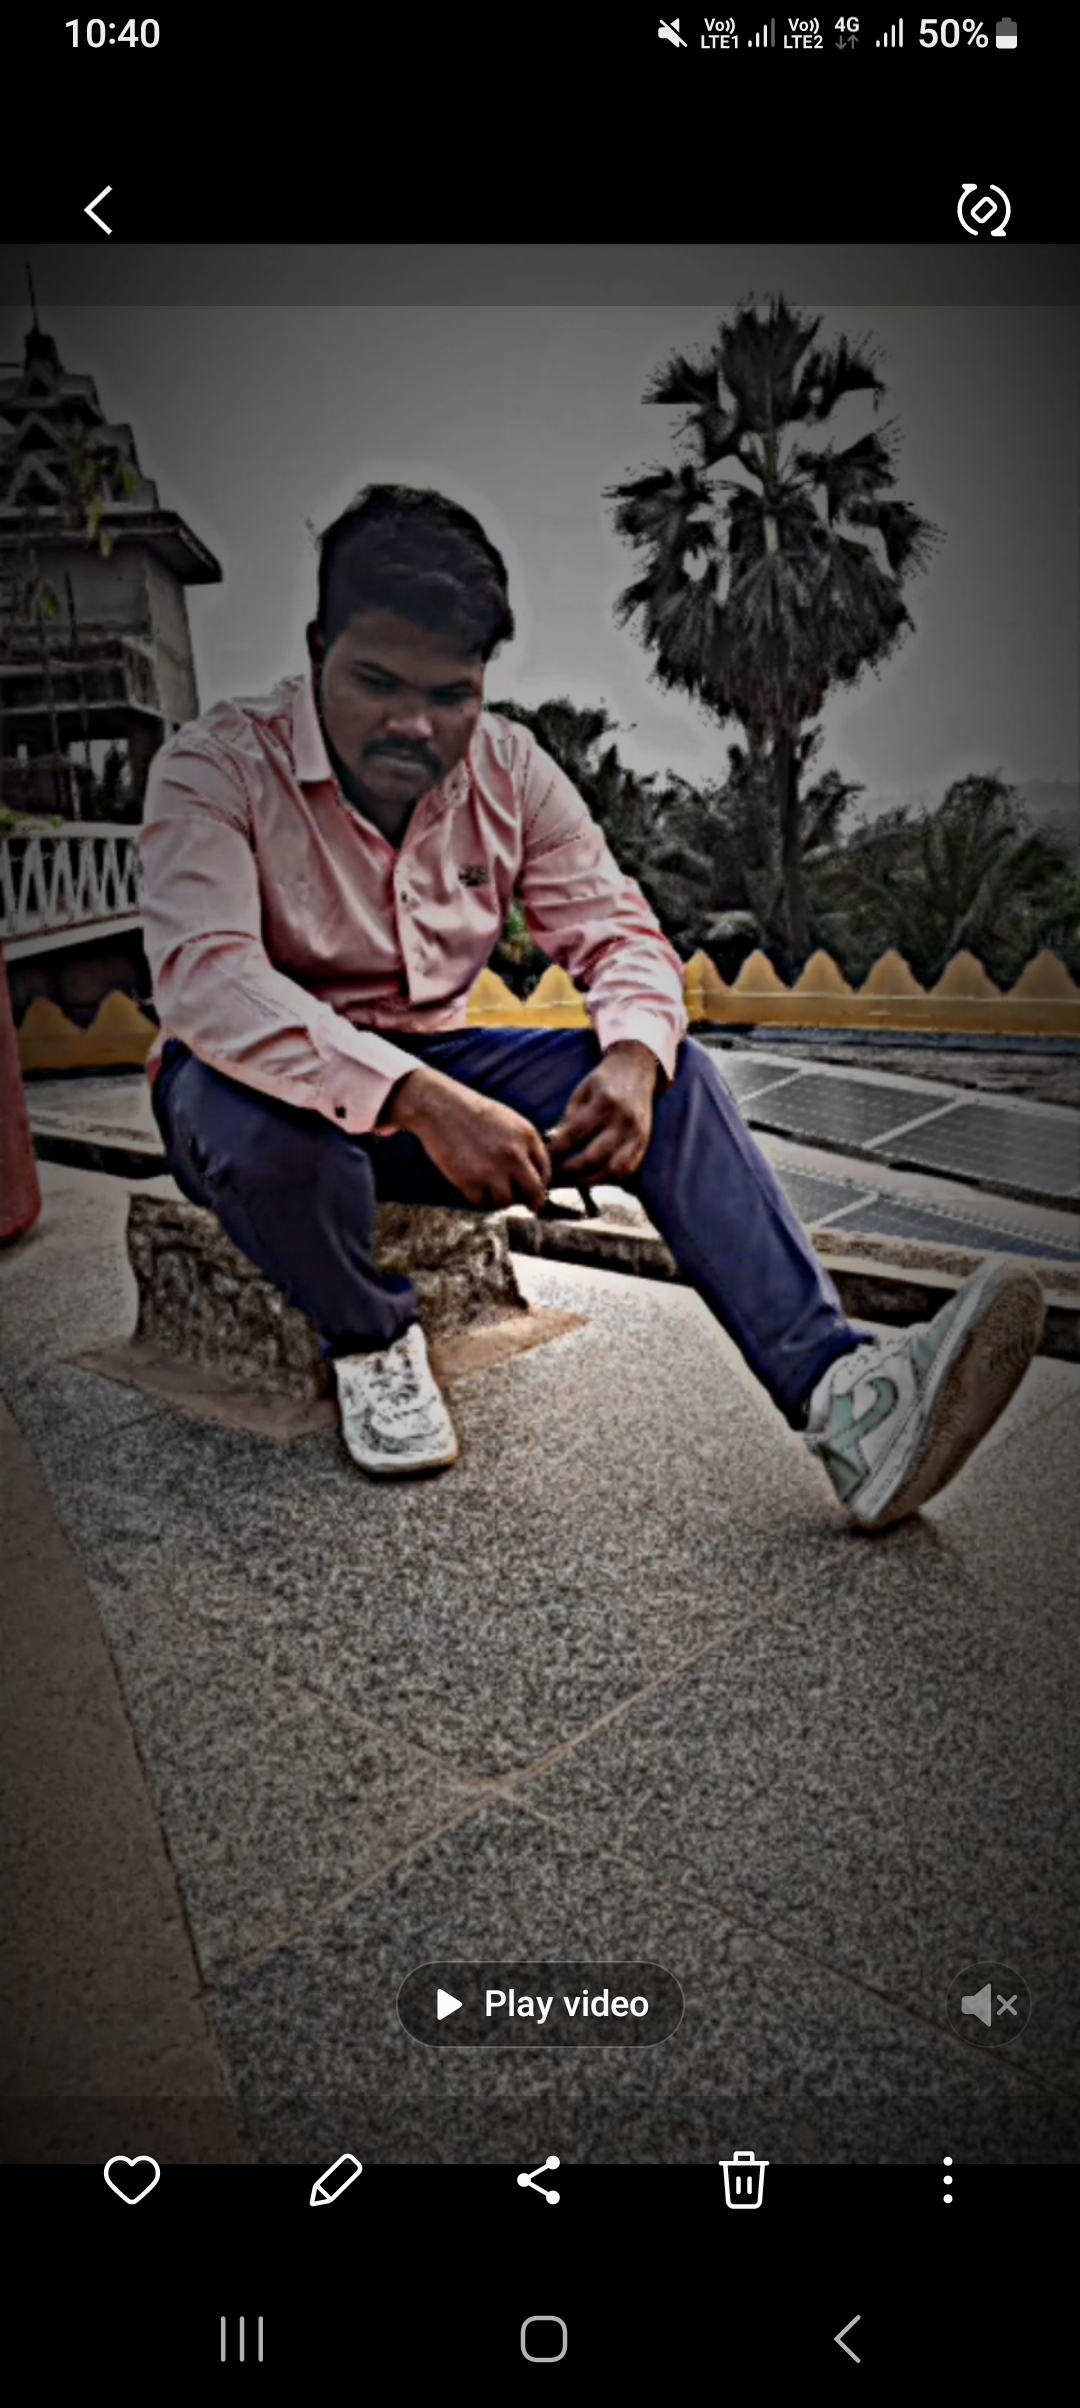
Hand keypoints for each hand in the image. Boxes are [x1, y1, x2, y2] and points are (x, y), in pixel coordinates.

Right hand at [380, 1064, 551, 1211]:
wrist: (440, 1107)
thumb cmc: (473, 1113)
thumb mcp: (508, 1121)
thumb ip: (525, 1145)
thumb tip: (535, 1175)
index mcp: (527, 1137)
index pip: (546, 1172)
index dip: (540, 1184)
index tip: (533, 1190)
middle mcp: (514, 1155)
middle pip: (534, 1193)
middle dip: (531, 1203)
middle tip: (526, 1207)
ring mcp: (492, 1170)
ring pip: (507, 1202)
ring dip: (500, 1201)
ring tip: (492, 1192)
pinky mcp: (470, 1180)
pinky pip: (482, 1203)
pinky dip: (478, 1199)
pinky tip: (474, 1188)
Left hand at [544, 1041, 659, 1183]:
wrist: (639, 1070)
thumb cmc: (605, 1080)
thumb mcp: (582, 1091)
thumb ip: (569, 1118)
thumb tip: (552, 1147)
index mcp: (605, 1102)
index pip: (575, 1133)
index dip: (556, 1150)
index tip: (542, 1159)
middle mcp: (624, 1121)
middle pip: (594, 1157)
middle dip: (569, 1172)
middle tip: (552, 1179)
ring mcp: (638, 1135)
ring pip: (613, 1170)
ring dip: (589, 1182)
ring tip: (570, 1184)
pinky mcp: (645, 1144)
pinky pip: (627, 1171)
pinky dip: (608, 1180)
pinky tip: (591, 1180)